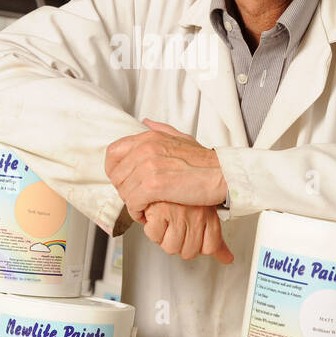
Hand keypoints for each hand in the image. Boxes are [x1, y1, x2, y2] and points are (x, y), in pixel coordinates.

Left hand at [105, 119, 228, 221]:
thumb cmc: (205, 162)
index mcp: (149, 138)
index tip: (123, 181)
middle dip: (124, 190)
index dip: (114, 170)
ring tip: (144, 208)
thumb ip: (161, 130)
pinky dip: (137, 212)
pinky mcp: (154, 186)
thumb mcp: (181, 138)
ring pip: (124, 191)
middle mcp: (145, 149)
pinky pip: (133, 203)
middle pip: (116, 175)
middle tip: (137, 198)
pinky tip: (147, 214)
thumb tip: (146, 122)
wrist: (222, 174)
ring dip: (132, 203)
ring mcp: (149, 167)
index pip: (113, 152)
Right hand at [142, 202, 234, 263]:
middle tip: (176, 226)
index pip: (210, 248)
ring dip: (164, 237)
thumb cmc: (183, 194)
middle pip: (189, 252)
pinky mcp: (160, 212)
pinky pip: (154, 236)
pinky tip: (156, 217)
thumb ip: (216, 240)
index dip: (198, 245)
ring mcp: (179, 214)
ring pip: (171, 247)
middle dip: (179, 242)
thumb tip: (227, 259)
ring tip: (166, 221)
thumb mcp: (205, 215)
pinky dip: (152, 229)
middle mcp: (196, 215)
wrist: (163, 171)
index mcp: (209, 216)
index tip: (192, 235)